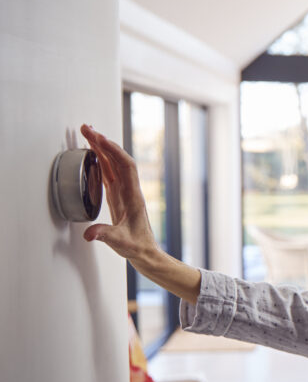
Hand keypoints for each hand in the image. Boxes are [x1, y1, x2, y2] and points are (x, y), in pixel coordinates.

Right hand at [80, 124, 201, 303]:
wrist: (146, 253)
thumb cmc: (137, 247)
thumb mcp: (121, 242)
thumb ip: (105, 236)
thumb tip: (89, 234)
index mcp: (133, 196)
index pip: (125, 166)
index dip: (113, 151)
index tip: (99, 138)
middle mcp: (129, 190)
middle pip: (117, 160)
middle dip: (103, 142)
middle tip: (87, 128)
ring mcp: (124, 192)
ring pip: (113, 164)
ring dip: (101, 149)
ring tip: (87, 134)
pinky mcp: (118, 197)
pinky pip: (109, 173)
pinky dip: (101, 161)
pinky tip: (93, 154)